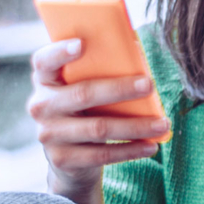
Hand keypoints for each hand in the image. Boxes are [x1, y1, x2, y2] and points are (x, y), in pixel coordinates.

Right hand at [27, 38, 170, 200]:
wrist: (69, 158)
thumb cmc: (85, 110)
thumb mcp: (82, 88)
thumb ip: (98, 70)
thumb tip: (135, 53)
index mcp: (45, 80)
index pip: (44, 61)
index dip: (60, 51)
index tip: (82, 44)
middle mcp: (41, 106)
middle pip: (83, 94)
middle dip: (120, 89)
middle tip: (149, 85)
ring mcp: (49, 134)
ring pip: (98, 128)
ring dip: (135, 126)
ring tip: (162, 123)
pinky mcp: (62, 159)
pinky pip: (102, 154)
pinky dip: (130, 150)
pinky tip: (151, 145)